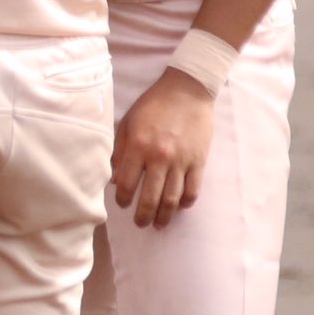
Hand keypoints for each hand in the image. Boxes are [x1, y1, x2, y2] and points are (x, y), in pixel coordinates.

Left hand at [111, 69, 215, 228]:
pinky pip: (193, 190)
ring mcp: (182, 161)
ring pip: (172, 199)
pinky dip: (186, 202)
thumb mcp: (129, 122)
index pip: (127, 183)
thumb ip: (120, 151)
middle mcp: (160, 157)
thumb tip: (114, 178)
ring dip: (164, 215)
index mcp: (139, 146)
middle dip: (143, 215)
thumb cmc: (153, 104)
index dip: (122, 198)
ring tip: (158, 224)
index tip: (121, 203)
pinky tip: (180, 207)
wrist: (187, 91)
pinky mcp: (199, 161)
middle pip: (150, 197)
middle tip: (140, 224)